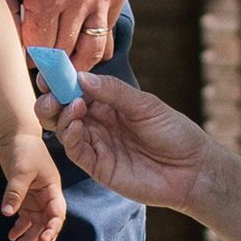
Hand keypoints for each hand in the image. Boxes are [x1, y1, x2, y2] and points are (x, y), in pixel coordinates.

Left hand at [0, 0, 125, 70]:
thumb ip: (5, 11)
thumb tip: (12, 47)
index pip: (40, 48)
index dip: (32, 60)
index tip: (28, 62)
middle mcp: (78, 0)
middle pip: (65, 52)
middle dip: (53, 66)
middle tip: (46, 73)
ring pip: (93, 50)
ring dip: (80, 65)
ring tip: (69, 70)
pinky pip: (108, 32)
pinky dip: (97, 43)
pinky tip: (85, 45)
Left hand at [0, 132, 65, 240]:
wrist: (17, 135)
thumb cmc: (25, 149)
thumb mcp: (21, 171)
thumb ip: (15, 192)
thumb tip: (8, 214)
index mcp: (53, 189)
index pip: (57, 213)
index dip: (52, 228)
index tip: (44, 239)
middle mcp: (47, 196)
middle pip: (48, 222)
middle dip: (42, 238)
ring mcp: (36, 197)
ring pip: (36, 222)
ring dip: (29, 236)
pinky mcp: (25, 196)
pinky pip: (25, 216)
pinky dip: (19, 227)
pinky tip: (12, 235)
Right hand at [37, 71, 213, 212]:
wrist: (192, 170)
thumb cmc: (175, 133)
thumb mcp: (146, 105)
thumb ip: (114, 92)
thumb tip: (82, 78)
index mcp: (109, 103)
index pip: (77, 88)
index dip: (62, 79)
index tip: (49, 70)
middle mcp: (98, 122)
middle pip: (62, 108)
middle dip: (51, 97)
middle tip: (50, 90)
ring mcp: (96, 144)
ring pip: (62, 128)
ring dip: (59, 114)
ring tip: (71, 105)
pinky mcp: (97, 166)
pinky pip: (74, 150)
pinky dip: (68, 135)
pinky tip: (74, 124)